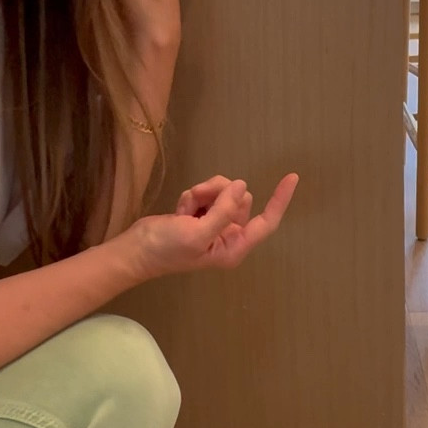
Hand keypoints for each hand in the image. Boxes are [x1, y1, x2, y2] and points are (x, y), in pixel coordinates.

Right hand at [124, 173, 299, 280]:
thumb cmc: (166, 249)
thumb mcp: (197, 233)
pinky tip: (180, 211)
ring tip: (185, 210)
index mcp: (234, 247)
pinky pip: (207, 193)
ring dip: (203, 194)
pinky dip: (193, 197)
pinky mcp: (202, 215)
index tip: (291, 177)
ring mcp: (216, 225)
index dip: (280, 200)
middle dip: (218, 194)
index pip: (266, 222)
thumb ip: (223, 211)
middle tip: (197, 201)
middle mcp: (229, 236)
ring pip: (223, 192)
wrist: (135, 250)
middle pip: (240, 199)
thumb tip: (242, 186)